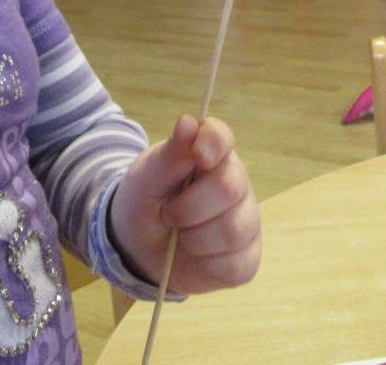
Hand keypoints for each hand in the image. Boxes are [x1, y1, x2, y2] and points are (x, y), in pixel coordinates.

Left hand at [108, 115, 260, 293]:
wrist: (138, 248)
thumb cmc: (144, 202)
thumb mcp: (146, 178)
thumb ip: (169, 154)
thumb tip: (188, 121)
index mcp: (208, 154)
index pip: (221, 136)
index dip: (213, 143)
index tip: (198, 156)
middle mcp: (235, 183)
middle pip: (230, 187)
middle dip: (189, 208)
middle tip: (168, 214)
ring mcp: (246, 220)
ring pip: (233, 230)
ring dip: (194, 239)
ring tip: (180, 236)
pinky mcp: (247, 257)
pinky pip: (235, 264)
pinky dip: (207, 264)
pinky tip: (196, 255)